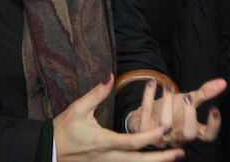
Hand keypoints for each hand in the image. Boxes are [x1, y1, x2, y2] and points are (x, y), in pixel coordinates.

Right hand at [54, 74, 184, 160]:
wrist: (48, 151)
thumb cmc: (63, 130)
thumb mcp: (78, 109)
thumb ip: (96, 93)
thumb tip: (110, 76)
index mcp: (103, 141)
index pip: (132, 141)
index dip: (150, 136)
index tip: (166, 128)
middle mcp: (108, 158)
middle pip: (138, 161)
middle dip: (160, 158)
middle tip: (181, 152)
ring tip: (174, 156)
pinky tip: (154, 160)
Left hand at [127, 77, 226, 146]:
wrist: (146, 116)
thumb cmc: (172, 110)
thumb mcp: (189, 100)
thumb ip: (205, 93)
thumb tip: (223, 82)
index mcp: (191, 131)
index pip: (207, 136)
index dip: (213, 126)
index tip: (214, 109)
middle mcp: (177, 136)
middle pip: (188, 134)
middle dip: (189, 115)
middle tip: (188, 97)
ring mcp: (160, 135)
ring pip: (166, 125)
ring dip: (167, 103)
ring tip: (168, 86)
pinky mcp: (144, 129)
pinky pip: (146, 113)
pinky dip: (148, 96)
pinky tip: (151, 82)